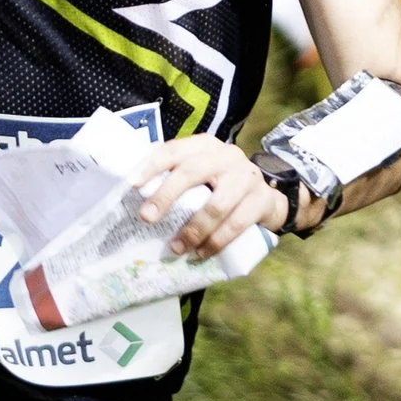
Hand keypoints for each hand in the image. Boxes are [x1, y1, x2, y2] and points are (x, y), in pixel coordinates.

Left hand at [132, 137, 286, 261]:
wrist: (267, 199)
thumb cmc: (221, 187)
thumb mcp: (202, 176)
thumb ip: (177, 180)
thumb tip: (136, 201)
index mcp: (206, 146)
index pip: (175, 149)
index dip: (153, 165)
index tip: (132, 184)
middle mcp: (227, 156)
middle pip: (193, 172)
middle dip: (167, 195)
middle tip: (146, 218)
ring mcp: (248, 177)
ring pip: (216, 205)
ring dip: (193, 230)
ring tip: (175, 249)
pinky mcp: (262, 200)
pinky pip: (236, 225)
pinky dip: (215, 243)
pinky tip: (200, 254)